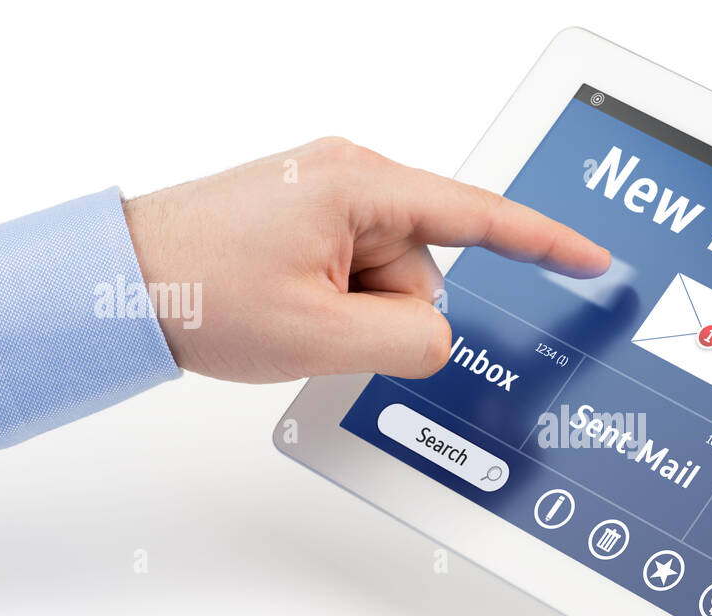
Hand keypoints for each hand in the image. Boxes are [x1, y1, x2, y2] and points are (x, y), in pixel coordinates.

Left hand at [123, 137, 609, 382]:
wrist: (120, 282)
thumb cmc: (200, 289)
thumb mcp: (321, 335)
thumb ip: (410, 339)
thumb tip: (440, 337)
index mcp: (362, 186)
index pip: (481, 217)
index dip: (545, 242)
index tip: (592, 257)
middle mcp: (352, 179)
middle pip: (428, 267)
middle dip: (390, 312)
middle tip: (323, 324)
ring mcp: (330, 200)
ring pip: (394, 282)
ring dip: (358, 314)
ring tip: (294, 315)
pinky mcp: (313, 223)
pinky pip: (361, 275)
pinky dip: (340, 304)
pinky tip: (292, 309)